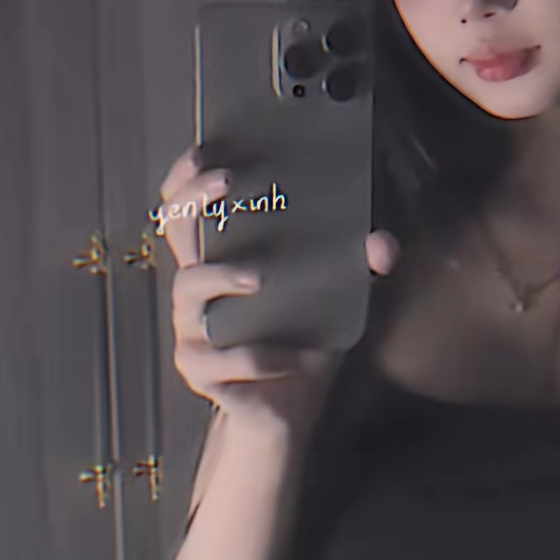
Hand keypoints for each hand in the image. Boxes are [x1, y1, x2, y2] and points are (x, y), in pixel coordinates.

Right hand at [155, 147, 398, 433]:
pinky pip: (222, 358)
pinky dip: (259, 357)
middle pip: (178, 230)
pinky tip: (292, 358)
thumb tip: (382, 244)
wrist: (289, 411)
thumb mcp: (334, 302)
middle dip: (196, 198)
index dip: (190, 176)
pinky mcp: (199, 370)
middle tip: (229, 183)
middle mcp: (199, 288)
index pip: (191, 208)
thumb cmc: (302, 344)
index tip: (209, 149)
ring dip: (224, 274)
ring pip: (190, 288)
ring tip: (260, 277)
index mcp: (223, 261)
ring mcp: (192, 327)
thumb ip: (356, 270)